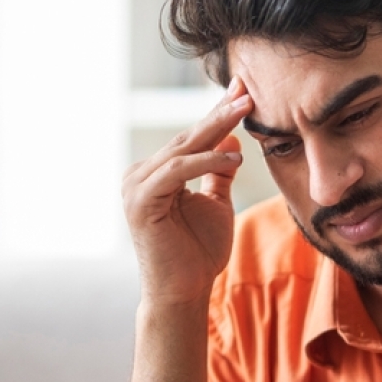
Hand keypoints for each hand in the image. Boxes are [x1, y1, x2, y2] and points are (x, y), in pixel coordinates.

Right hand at [122, 79, 250, 304]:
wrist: (183, 292)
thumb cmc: (198, 254)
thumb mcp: (216, 205)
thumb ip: (218, 173)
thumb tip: (232, 139)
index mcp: (155, 174)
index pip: (191, 139)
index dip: (217, 115)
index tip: (244, 92)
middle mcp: (140, 175)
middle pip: (187, 138)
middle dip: (218, 112)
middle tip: (246, 88)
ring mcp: (135, 186)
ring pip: (182, 149)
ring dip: (215, 127)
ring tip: (246, 110)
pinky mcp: (140, 201)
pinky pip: (177, 171)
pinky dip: (205, 161)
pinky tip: (233, 157)